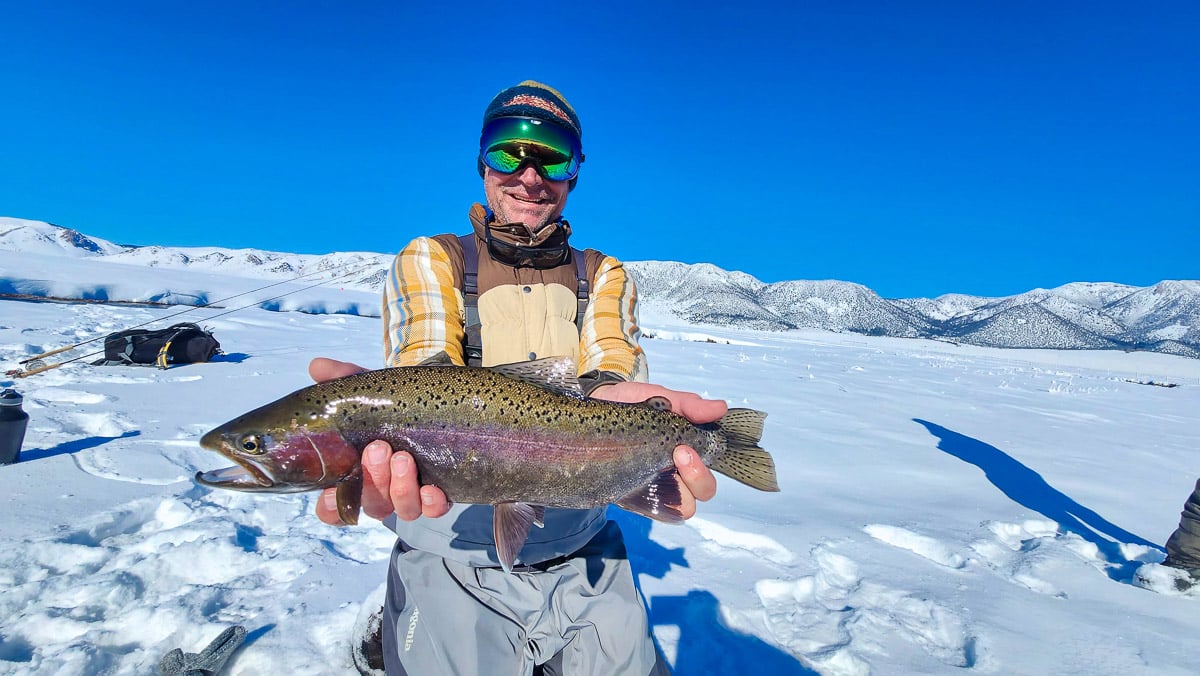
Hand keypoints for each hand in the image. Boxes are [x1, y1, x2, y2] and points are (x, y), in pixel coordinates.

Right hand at [308, 358, 452, 525]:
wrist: (438, 399)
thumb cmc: (394, 402)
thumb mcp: (370, 389)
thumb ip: (343, 378)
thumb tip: (317, 367)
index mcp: (358, 472)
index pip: (335, 506)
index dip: (331, 508)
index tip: (332, 493)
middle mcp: (383, 489)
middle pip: (371, 504)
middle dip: (373, 479)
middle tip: (378, 448)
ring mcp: (412, 493)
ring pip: (401, 509)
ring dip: (399, 488)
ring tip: (403, 457)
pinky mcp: (440, 492)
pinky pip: (434, 509)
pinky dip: (432, 503)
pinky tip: (433, 489)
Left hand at [589, 381, 725, 518]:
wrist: (594, 404)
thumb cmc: (630, 403)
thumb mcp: (660, 397)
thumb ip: (689, 405)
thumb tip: (720, 408)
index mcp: (686, 451)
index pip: (710, 468)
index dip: (706, 465)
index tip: (687, 445)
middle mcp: (674, 472)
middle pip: (703, 492)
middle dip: (699, 477)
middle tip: (679, 453)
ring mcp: (654, 485)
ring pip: (685, 507)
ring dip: (681, 492)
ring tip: (660, 465)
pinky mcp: (632, 494)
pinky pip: (652, 510)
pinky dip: (653, 503)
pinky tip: (639, 482)